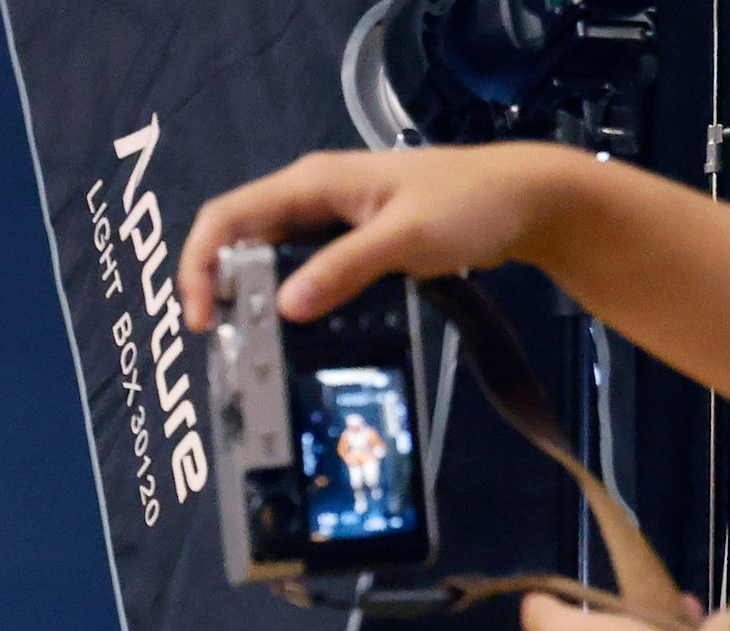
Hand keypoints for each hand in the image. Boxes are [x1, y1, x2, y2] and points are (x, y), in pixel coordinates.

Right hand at [180, 143, 593, 332]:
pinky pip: (301, 271)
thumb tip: (283, 308)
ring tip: (252, 348)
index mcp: (313, 183)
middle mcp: (312, 197)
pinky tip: (295, 334)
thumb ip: (345, 269)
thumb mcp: (406, 237)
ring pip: (267, 258)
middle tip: (224, 345)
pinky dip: (287, 301)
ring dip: (251, 299)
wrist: (529, 200)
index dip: (199, 266)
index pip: (226, 217)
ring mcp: (332, 221)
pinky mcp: (351, 243)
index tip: (203, 320)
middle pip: (238, 240)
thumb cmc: (471, 205)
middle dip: (218, 289)